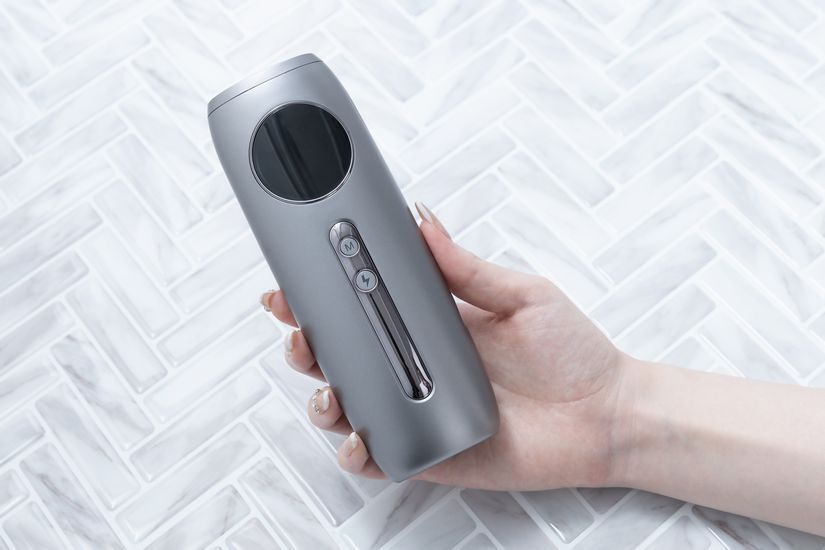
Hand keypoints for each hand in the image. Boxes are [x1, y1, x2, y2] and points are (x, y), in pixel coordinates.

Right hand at [262, 203, 630, 489]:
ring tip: (328, 390)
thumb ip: (467, 267)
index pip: (365, 308)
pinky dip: (357, 452)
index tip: (293, 285)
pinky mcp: (431, 452)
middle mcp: (418, 368)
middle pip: (343, 358)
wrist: (604, 415)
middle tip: (300, 333)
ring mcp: (420, 412)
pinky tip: (357, 438)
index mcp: (433, 326)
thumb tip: (424, 221)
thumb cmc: (572, 354)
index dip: (323, 298)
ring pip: (350, 409)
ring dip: (323, 400)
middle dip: (307, 345)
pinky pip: (380, 457)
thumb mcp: (521, 295)